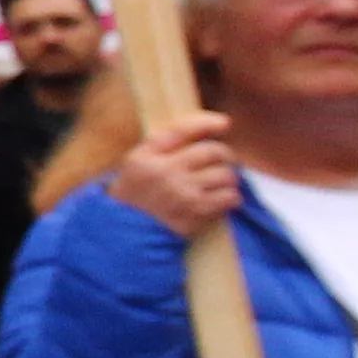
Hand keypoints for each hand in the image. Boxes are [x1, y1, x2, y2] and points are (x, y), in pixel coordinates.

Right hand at [114, 117, 241, 241]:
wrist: (126, 235)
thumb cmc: (135, 196)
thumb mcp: (136, 164)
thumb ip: (163, 146)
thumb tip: (204, 129)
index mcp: (146, 157)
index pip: (182, 130)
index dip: (207, 123)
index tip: (224, 123)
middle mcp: (164, 172)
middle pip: (212, 151)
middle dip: (224, 155)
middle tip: (222, 161)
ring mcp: (182, 193)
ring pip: (225, 174)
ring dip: (227, 178)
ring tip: (220, 183)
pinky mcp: (196, 213)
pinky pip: (229, 197)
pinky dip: (231, 197)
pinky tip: (222, 199)